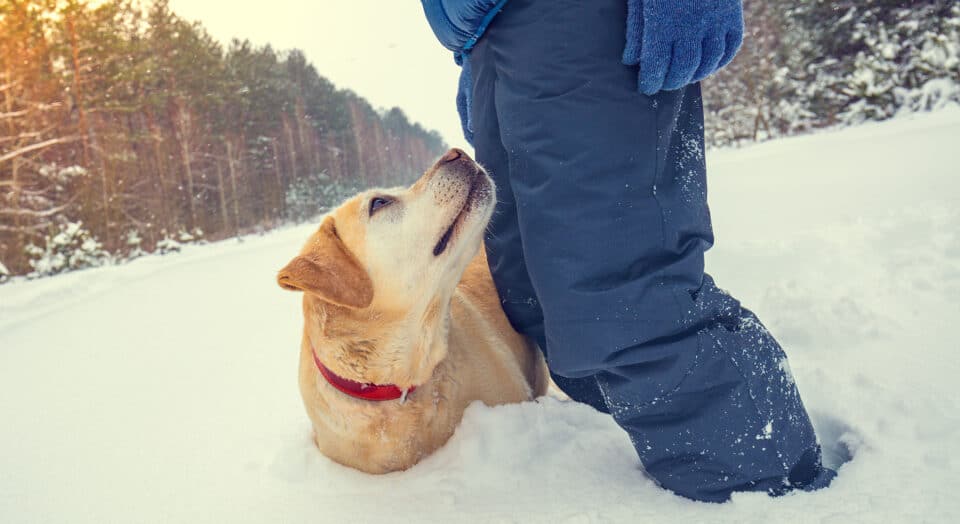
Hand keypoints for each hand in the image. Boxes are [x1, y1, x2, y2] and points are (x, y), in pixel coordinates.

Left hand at [623, 0, 743, 94]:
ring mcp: (715, 22)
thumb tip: (631, 60)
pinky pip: (730, 48)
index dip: (651, 81)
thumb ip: (637, 29)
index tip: (645, 88)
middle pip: (683, 69)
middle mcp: (692, 27)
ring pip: (707, 62)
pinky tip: (708, 66)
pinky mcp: (732, 15)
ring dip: (695, 76)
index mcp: (664, 22)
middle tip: (663, 84)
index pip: (656, 65)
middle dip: (671, 82)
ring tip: (683, 78)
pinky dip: (719, 62)